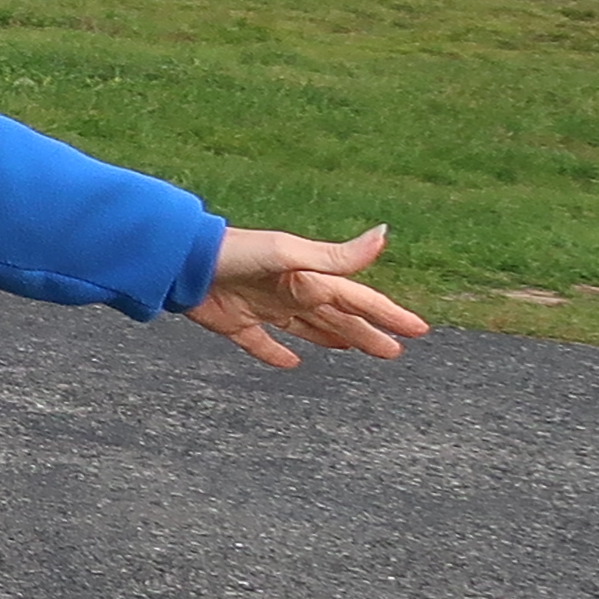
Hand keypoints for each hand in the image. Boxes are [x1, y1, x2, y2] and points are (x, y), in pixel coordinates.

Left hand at [184, 223, 426, 369]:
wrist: (181, 262)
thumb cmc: (238, 253)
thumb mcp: (291, 255)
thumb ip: (337, 256)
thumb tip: (385, 234)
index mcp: (307, 277)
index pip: (357, 299)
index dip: (387, 314)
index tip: (417, 329)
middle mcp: (289, 292)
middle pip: (336, 317)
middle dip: (366, 332)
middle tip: (394, 352)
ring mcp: (262, 307)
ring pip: (307, 328)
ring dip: (332, 338)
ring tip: (355, 351)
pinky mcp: (234, 323)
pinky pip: (260, 343)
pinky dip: (276, 354)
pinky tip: (291, 364)